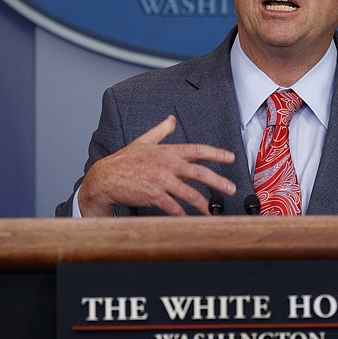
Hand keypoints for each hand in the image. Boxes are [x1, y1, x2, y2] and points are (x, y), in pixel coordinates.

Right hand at [78, 115, 236, 215]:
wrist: (105, 179)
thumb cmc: (124, 161)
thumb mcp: (144, 141)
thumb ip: (161, 130)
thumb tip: (172, 119)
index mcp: (168, 151)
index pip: (198, 150)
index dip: (216, 154)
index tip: (231, 157)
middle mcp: (167, 165)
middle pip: (199, 173)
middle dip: (218, 181)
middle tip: (232, 189)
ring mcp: (160, 181)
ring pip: (189, 193)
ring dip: (204, 204)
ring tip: (213, 211)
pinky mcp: (153, 196)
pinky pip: (173, 207)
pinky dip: (183, 214)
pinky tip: (190, 219)